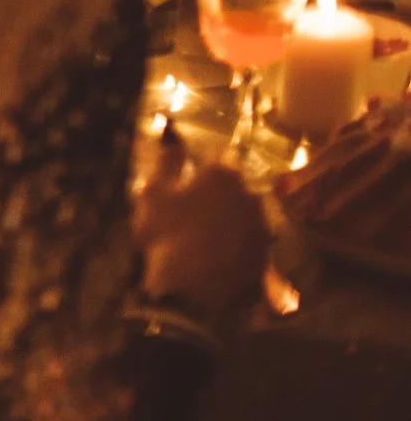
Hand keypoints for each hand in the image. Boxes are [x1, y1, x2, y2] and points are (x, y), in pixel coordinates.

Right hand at [136, 129, 271, 324]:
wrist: (189, 292)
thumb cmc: (166, 235)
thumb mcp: (154, 193)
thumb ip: (166, 159)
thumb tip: (170, 128)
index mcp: (224, 175)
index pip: (219, 156)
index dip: (202, 165)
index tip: (189, 176)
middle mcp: (251, 195)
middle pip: (236, 186)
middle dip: (220, 192)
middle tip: (195, 208)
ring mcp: (263, 228)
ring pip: (246, 214)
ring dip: (232, 218)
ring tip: (208, 235)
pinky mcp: (267, 256)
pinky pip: (253, 244)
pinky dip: (242, 247)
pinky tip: (225, 257)